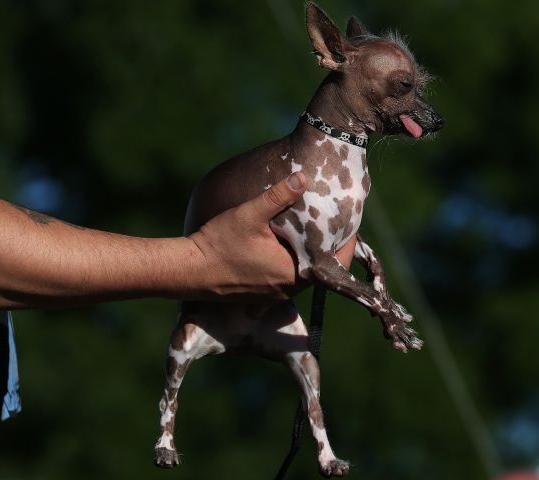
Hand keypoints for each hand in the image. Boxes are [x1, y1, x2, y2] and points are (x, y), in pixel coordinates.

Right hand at [188, 172, 355, 299]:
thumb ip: (278, 196)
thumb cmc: (219, 243)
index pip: (336, 262)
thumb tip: (303, 177)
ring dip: (309, 253)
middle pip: (322, 267)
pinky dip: (293, 260)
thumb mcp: (250, 214)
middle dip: (328, 244)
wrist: (188, 271)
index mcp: (293, 272)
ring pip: (305, 272)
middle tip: (333, 219)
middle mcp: (289, 288)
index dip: (347, 241)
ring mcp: (275, 294)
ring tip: (312, 228)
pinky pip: (288, 277)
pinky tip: (285, 241)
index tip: (350, 221)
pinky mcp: (263, 293)